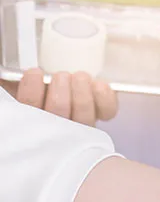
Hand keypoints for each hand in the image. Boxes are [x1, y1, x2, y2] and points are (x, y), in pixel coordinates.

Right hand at [0, 69, 117, 125]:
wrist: (59, 77)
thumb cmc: (36, 82)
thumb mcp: (16, 83)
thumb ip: (10, 81)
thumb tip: (8, 77)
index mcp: (32, 119)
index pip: (30, 119)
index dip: (33, 95)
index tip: (34, 74)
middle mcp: (58, 128)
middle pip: (60, 122)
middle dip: (60, 97)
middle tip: (61, 76)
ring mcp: (81, 122)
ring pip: (84, 120)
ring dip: (82, 95)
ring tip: (79, 77)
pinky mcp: (101, 112)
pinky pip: (107, 112)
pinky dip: (105, 98)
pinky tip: (98, 85)